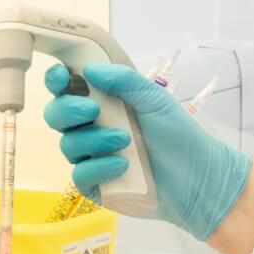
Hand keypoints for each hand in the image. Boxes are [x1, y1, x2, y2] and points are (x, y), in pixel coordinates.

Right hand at [44, 62, 251, 239]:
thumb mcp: (155, 101)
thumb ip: (125, 81)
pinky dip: (99, 167)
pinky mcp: (95, 184)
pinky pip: (80, 175)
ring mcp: (90, 157)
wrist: (197, 179)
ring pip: (68, 145)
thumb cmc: (178, 135)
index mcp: (103, 103)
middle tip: (93, 110)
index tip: (62, 78)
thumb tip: (91, 69)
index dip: (57, 81)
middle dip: (69, 110)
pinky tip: (122, 166)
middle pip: (56, 116)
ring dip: (94, 140)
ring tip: (125, 142)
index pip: (66, 88)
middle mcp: (91, 128)